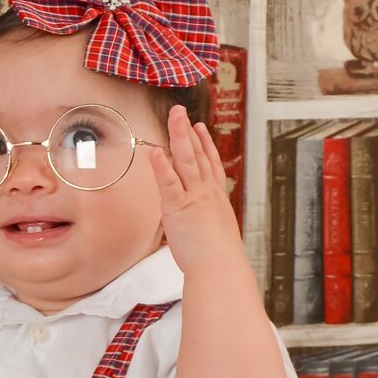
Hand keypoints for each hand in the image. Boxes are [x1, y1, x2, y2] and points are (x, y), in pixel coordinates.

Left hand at [147, 103, 244, 275]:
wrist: (220, 266)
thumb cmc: (217, 257)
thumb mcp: (216, 232)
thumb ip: (207, 221)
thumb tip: (202, 223)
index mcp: (215, 197)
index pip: (209, 163)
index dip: (204, 143)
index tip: (199, 127)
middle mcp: (206, 192)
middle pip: (197, 154)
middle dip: (188, 130)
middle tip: (181, 111)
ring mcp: (194, 197)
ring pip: (186, 160)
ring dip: (179, 136)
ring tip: (173, 117)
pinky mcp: (178, 208)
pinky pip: (169, 183)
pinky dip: (162, 167)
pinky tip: (156, 152)